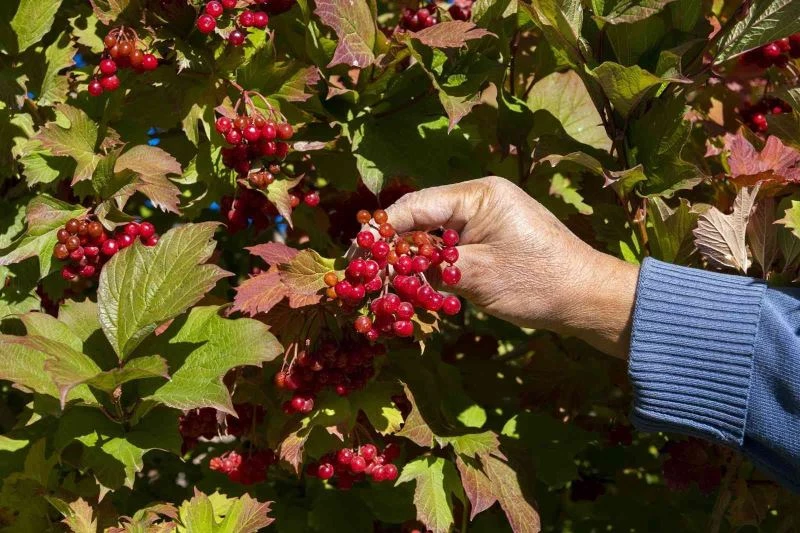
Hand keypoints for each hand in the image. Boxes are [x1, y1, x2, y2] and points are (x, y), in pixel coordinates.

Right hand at [385, 176, 638, 357]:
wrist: (586, 298)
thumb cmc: (539, 283)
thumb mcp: (479, 276)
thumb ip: (431, 267)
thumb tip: (390, 270)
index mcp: (478, 195)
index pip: (415, 206)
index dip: (381, 232)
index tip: (356, 256)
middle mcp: (479, 198)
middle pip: (419, 218)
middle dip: (391, 246)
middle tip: (363, 274)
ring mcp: (485, 218)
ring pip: (432, 234)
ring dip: (409, 257)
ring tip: (381, 282)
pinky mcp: (489, 238)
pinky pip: (449, 246)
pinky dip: (430, 264)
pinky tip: (412, 284)